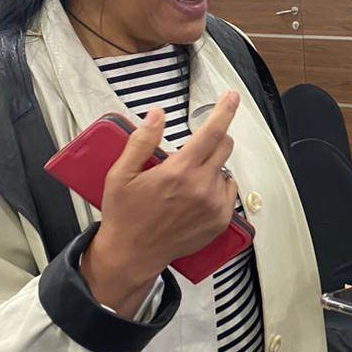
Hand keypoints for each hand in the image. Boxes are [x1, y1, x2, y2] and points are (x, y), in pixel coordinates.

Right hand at [81, 93, 239, 311]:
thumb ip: (141, 141)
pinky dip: (217, 188)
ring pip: (225, 171)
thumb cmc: (124, 214)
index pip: (211, 133)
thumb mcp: (121, 174)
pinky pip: (228, 193)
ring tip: (186, 183)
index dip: (223, 111)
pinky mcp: (220, 222)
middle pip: (225, 147)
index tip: (231, 96)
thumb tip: (158, 114)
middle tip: (193, 149)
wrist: (133, 254)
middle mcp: (202, 187)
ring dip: (211, 168)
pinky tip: (196, 197)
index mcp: (179, 171)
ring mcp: (214, 206)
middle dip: (214, 139)